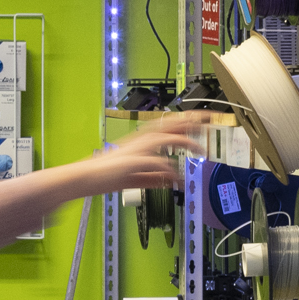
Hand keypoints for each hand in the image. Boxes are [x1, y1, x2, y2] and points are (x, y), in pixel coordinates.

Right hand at [81, 111, 209, 193]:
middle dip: (192, 121)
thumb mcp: (139, 177)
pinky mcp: (132, 161)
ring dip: (184, 141)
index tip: (205, 119)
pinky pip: (155, 161)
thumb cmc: (108, 176)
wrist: (86, 178)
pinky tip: (177, 175)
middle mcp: (141, 140)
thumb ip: (158, 178)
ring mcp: (136, 149)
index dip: (188, 121)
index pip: (170, 125)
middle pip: (170, 125)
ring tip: (200, 149)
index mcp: (143, 141)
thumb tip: (176, 180)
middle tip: (212, 119)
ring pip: (164, 137)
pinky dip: (168, 168)